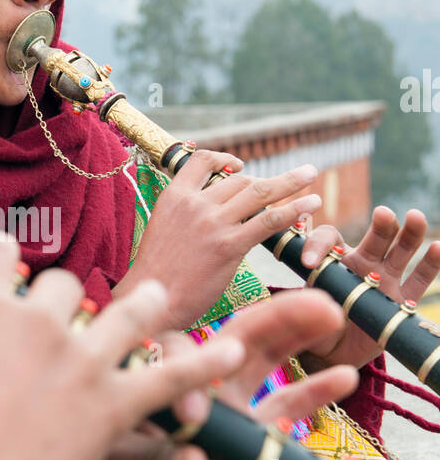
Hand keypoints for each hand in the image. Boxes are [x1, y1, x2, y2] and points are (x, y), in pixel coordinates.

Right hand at [0, 235, 247, 459]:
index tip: (3, 269)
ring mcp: (83, 359)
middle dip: (62, 301)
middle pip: (63, 284)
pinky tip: (232, 351)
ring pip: (129, 310)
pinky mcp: (115, 402)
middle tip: (57, 325)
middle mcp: (37, 321)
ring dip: (144, 305)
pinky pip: (170, 375)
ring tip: (155, 299)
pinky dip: (204, 364)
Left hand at [62, 289, 357, 459]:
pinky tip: (347, 377)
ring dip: (300, 333)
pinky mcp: (249, 432)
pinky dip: (314, 392)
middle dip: (277, 318)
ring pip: (266, 357)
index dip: (191, 370)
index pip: (177, 352)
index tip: (193, 416)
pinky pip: (285, 407)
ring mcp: (226, 399)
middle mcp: (194, 376)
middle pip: (236, 335)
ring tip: (334, 315)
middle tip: (319, 308)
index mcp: (154, 372)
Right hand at [113, 150, 321, 330]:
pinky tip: (309, 205)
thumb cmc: (157, 274)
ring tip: (310, 174)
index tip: (240, 166)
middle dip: (267, 181)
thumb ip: (187, 215)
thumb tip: (214, 210)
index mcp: (174, 196)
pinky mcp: (228, 246)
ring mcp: (212, 224)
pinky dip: (292, 211)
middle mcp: (194, 204)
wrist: (151, 300)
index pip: (202, 160)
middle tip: (295, 176)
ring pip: (258, 193)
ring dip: (289, 183)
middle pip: (239, 181)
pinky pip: (268, 221)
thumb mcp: (163, 229)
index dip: (225, 158)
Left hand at [300, 207, 439, 369]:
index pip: (329, 238)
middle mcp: (363, 263)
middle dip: (381, 224)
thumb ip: (305, 301)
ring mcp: (386, 279)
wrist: (335, 353)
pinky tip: (438, 248)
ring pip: (401, 251)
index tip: (309, 263)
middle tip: (382, 214)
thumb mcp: (304, 310)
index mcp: (335, 260)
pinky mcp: (402, 300)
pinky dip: (431, 263)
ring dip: (410, 233)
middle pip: (375, 237)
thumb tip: (305, 299)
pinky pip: (419, 280)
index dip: (318, 244)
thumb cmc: (316, 325)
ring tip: (415, 217)